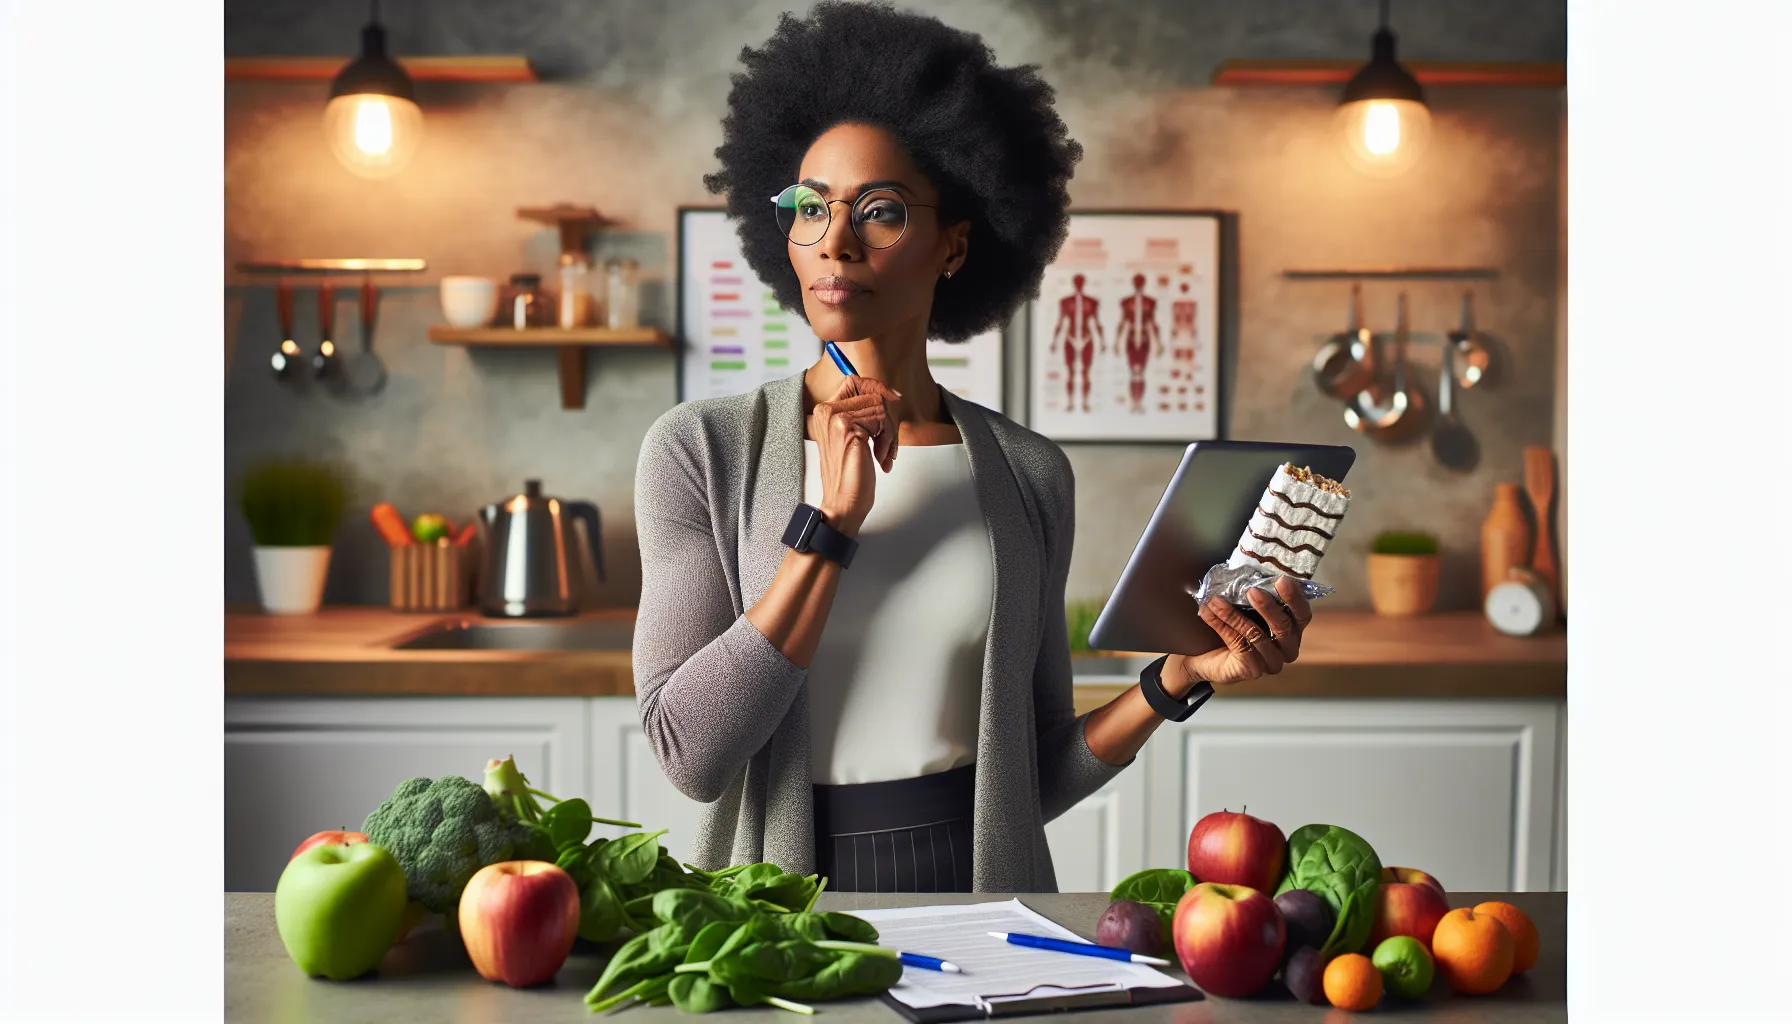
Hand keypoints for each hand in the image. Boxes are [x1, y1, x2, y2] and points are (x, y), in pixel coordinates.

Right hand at [807, 373, 900, 537]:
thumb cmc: (851, 473)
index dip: (878, 389)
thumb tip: (888, 392)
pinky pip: (881, 420)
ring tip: (881, 454)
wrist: (843, 502)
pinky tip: (879, 458)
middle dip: (887, 419)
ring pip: (880, 408)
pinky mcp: (848, 428)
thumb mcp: (856, 435)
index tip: (893, 399)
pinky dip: (887, 441)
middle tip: (885, 444)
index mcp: (824, 410)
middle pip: (872, 393)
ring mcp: (836, 418)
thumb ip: (864, 411)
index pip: (856, 381)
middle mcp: (826, 410)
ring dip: (889, 434)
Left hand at [1163, 578, 1313, 692]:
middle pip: (1283, 627)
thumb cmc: (1233, 627)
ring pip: (1255, 634)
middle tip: (1251, 591)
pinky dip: (1221, 625)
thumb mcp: (1247, 608)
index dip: (1295, 598)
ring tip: (1216, 599)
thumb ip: (1256, 594)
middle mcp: (1288, 648)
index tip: (1282, 580)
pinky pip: (1238, 643)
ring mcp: (1272, 662)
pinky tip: (1208, 612)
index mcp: (1293, 630)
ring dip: (1233, 614)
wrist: (1206, 657)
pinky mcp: (1253, 670)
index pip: (1302, 615)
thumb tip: (1249, 570)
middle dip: (1267, 607)